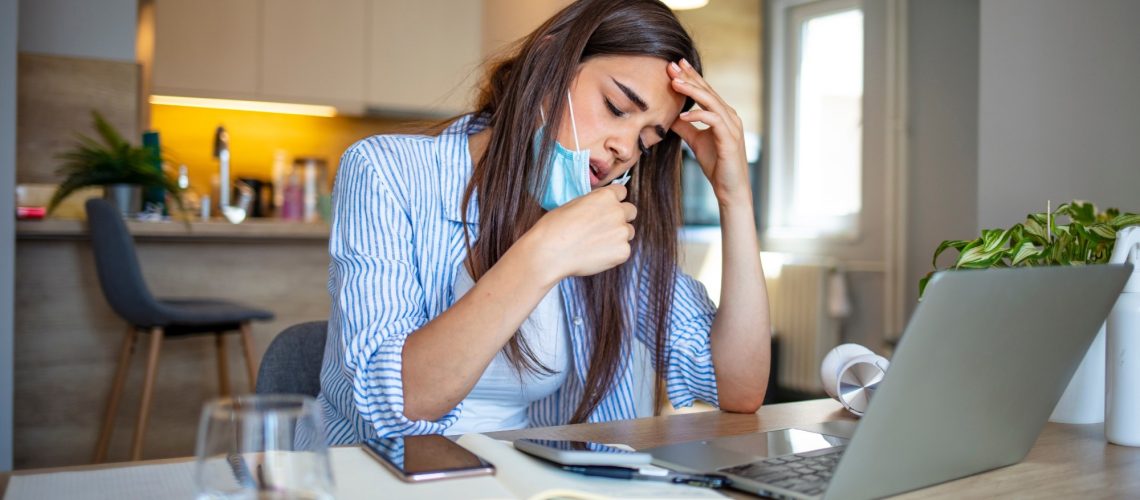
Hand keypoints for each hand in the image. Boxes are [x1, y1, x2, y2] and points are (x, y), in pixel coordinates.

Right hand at [523, 184, 636, 278]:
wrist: (550, 252)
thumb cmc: (555, 227)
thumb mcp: (574, 204)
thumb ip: (593, 204)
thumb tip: (599, 209)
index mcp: (606, 196)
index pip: (622, 192)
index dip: (614, 201)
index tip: (606, 209)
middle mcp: (618, 211)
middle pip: (631, 211)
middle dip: (621, 217)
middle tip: (604, 228)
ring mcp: (622, 232)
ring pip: (628, 232)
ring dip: (618, 236)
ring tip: (596, 244)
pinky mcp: (623, 252)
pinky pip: (624, 251)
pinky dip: (613, 254)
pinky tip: (595, 255)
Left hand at [668, 59, 751, 204]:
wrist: (730, 188)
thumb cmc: (716, 164)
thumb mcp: (696, 141)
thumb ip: (685, 127)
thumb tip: (669, 116)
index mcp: (723, 115)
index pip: (705, 91)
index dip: (691, 77)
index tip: (675, 66)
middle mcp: (730, 116)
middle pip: (708, 91)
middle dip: (690, 77)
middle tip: (672, 65)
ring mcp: (732, 127)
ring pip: (711, 102)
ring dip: (692, 91)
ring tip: (675, 83)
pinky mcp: (729, 140)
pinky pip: (714, 121)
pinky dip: (698, 115)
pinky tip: (683, 115)